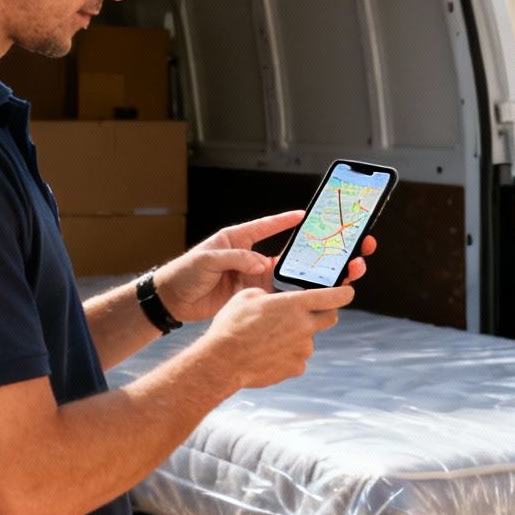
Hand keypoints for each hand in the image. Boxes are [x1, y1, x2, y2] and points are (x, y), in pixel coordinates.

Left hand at [154, 210, 376, 323]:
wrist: (171, 301)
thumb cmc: (184, 272)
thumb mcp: (208, 259)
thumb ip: (237, 258)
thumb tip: (263, 265)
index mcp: (238, 239)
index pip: (268, 226)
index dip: (288, 220)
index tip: (309, 213)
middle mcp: (251, 257)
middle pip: (290, 252)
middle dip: (316, 249)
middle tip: (339, 245)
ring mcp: (254, 279)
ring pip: (291, 276)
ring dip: (314, 275)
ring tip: (342, 271)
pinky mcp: (254, 298)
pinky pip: (280, 296)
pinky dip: (297, 297)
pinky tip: (318, 296)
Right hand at [200, 284, 357, 388]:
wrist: (222, 361)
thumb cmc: (232, 326)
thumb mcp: (248, 297)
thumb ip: (270, 295)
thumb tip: (274, 300)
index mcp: (295, 304)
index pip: (334, 296)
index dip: (344, 293)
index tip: (347, 292)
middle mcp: (305, 326)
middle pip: (330, 318)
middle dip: (323, 314)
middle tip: (305, 315)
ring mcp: (302, 350)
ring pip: (308, 340)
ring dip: (297, 338)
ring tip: (270, 340)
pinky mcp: (296, 368)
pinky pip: (297, 359)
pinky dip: (288, 356)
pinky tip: (268, 355)